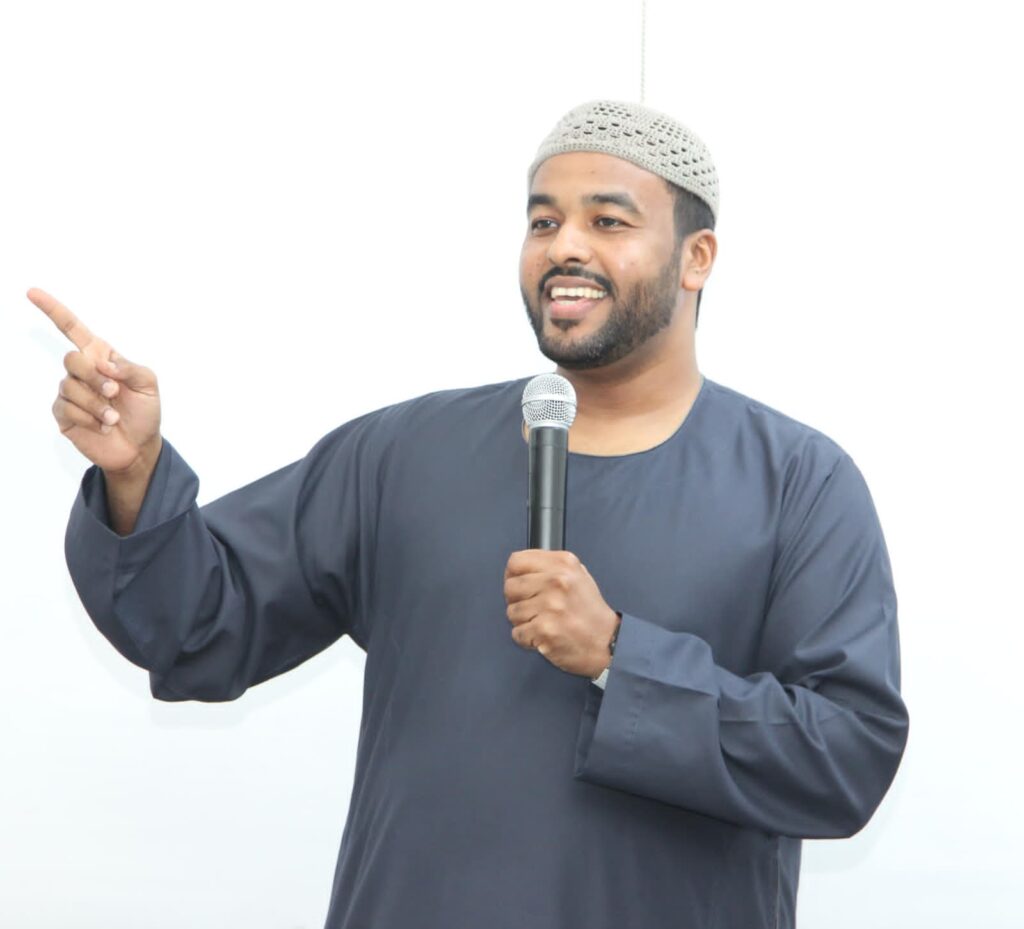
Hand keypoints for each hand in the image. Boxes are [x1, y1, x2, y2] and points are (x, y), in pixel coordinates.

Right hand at [29, 287, 161, 475]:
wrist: (139, 447)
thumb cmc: (144, 412)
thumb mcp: (148, 385)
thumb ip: (129, 367)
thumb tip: (104, 363)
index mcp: (101, 357)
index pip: (73, 329)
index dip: (53, 310)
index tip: (32, 292)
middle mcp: (82, 372)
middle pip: (71, 358)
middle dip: (94, 377)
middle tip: (114, 393)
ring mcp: (70, 392)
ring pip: (70, 386)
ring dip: (97, 404)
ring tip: (113, 418)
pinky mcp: (64, 414)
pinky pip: (67, 408)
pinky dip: (90, 418)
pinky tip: (103, 426)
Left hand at [504, 549, 620, 678]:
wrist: (607, 642)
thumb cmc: (590, 612)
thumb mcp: (578, 575)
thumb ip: (550, 567)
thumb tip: (520, 569)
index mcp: (563, 564)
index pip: (516, 561)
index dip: (512, 575)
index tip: (519, 584)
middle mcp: (557, 581)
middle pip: (510, 587)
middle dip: (517, 600)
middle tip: (533, 608)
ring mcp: (550, 605)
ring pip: (512, 611)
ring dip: (523, 621)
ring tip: (543, 622)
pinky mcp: (544, 629)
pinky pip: (517, 633)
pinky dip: (527, 639)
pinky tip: (543, 635)